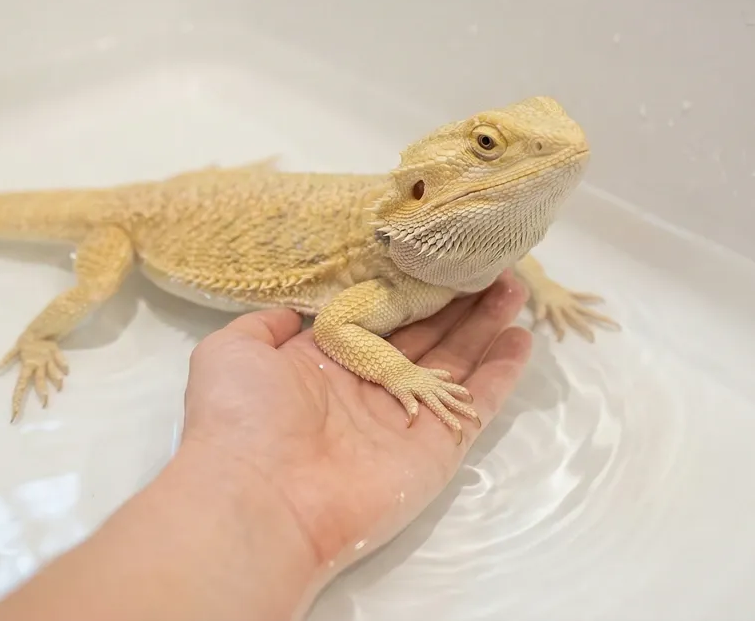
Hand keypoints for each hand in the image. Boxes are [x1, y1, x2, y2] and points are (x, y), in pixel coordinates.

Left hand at [180, 270, 532, 567]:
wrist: (260, 497)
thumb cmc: (241, 420)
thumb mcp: (233, 351)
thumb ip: (265, 326)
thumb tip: (293, 314)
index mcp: (322, 365)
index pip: (378, 320)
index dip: (407, 290)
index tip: (434, 257)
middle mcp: (366, 389)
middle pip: (424, 336)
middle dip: (456, 301)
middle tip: (488, 263)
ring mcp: (404, 420)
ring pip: (455, 365)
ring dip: (486, 326)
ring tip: (514, 286)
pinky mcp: (434, 449)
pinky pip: (475, 406)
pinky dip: (501, 374)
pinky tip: (521, 338)